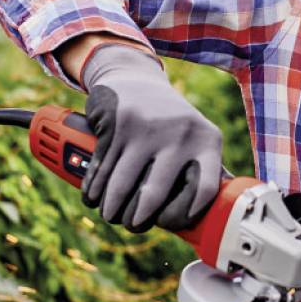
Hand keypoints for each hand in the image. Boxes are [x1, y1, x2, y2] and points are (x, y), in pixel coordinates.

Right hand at [78, 43, 222, 232]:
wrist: (134, 77)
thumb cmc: (168, 121)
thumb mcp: (193, 136)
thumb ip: (200, 170)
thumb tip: (203, 221)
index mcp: (207, 140)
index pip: (205, 188)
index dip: (186, 214)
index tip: (169, 224)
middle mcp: (181, 133)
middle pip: (155, 194)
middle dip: (138, 218)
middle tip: (132, 224)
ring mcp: (148, 128)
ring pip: (122, 184)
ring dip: (111, 207)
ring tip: (110, 215)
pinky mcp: (118, 124)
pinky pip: (102, 168)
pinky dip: (94, 188)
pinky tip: (93, 197)